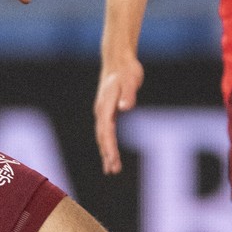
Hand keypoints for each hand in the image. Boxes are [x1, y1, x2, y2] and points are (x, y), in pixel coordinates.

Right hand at [94, 51, 143, 174]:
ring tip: (111, 169)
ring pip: (102, 136)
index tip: (113, 160)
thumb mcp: (131, 80)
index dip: (109, 146)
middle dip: (107, 154)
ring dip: (106, 152)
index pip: (106, 130)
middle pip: (102, 136)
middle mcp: (101, 110)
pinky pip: (105, 131)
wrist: (118, 60)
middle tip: (113, 171)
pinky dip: (107, 143)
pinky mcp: (107, 110)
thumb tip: (124, 108)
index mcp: (105, 105)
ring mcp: (102, 110)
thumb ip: (128, 94)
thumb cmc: (127, 70)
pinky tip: (110, 153)